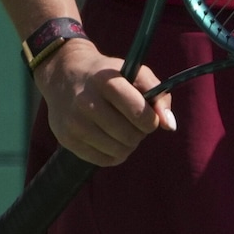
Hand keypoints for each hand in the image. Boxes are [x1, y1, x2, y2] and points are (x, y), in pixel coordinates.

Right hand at [33, 39, 174, 166]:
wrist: (64, 75)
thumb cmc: (107, 75)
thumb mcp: (135, 73)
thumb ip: (159, 95)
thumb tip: (169, 125)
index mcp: (106, 81)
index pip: (140, 114)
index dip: (151, 120)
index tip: (148, 115)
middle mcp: (86, 102)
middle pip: (130, 136)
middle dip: (139, 132)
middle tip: (133, 122)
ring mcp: (74, 123)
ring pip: (119, 151)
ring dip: (128, 144)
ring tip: (122, 129)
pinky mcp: (67, 140)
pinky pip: (104, 161)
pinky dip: (113, 154)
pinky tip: (109, 138)